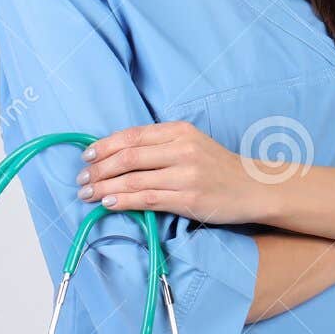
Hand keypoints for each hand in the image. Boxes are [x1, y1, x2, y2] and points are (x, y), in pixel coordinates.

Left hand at [76, 121, 265, 223]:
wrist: (253, 187)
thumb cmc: (218, 167)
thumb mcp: (192, 143)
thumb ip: (160, 145)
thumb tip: (118, 154)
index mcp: (180, 131)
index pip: (132, 136)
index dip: (104, 146)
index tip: (86, 156)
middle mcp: (182, 149)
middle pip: (128, 157)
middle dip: (98, 168)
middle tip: (81, 178)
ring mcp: (186, 174)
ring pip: (133, 179)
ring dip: (104, 187)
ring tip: (86, 193)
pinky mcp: (188, 198)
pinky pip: (146, 198)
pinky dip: (122, 200)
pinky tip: (107, 202)